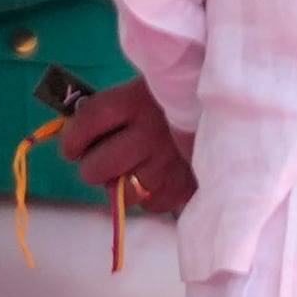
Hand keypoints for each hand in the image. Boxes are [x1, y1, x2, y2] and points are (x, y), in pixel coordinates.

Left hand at [51, 78, 195, 214]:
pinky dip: (149, 196)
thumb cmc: (176, 100)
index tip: (71, 148)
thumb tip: (73, 134)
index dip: (72, 140)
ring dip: (121, 186)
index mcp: (135, 102)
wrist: (224, 110)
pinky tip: (158, 179)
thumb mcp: (144, 90)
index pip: (87, 123)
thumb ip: (111, 111)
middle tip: (103, 162)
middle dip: (93, 168)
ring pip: (121, 194)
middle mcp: (149, 134)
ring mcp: (167, 165)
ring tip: (132, 172)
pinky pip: (150, 205)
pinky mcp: (183, 188)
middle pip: (96, 168)